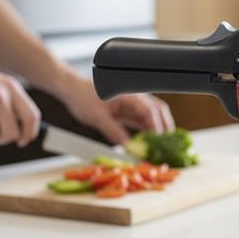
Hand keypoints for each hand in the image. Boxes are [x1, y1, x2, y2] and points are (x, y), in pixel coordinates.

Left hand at [58, 74, 174, 144]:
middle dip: (165, 127)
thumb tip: (127, 147)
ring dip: (158, 130)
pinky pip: (143, 120)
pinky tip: (148, 143)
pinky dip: (148, 131)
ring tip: (159, 146)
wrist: (72, 90)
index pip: (150, 110)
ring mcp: (133, 104)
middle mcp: (135, 97)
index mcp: (129, 95)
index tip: (158, 142)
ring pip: (153, 116)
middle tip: (166, 145)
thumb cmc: (82, 97)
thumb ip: (113, 131)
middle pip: (158, 111)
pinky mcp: (129, 110)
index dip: (156, 127)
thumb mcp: (97, 117)